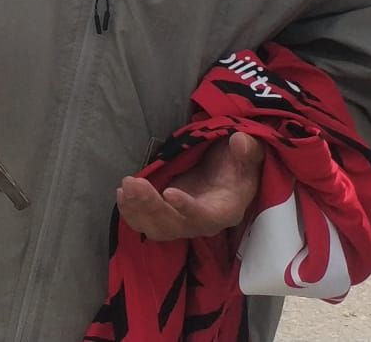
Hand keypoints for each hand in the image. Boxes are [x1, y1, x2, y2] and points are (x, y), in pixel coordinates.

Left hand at [117, 133, 264, 240]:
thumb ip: (248, 151)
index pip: (205, 217)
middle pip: (174, 226)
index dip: (187, 209)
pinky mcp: (165, 215)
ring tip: (126, 186)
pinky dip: (131, 212)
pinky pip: (145, 222)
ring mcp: (181, 221)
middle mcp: (202, 223)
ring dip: (137, 210)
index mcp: (225, 210)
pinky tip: (122, 193)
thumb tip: (240, 141)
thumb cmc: (237, 164)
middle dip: (152, 208)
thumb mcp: (248, 156)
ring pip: (156, 228)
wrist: (225, 172)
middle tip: (134, 184)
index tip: (169, 193)